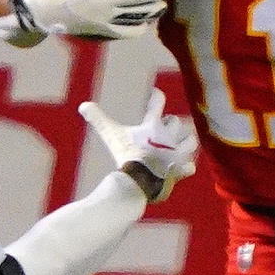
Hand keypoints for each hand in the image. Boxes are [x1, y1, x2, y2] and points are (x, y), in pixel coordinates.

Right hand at [78, 89, 198, 201]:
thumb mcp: (111, 135)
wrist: (140, 180)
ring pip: (190, 142)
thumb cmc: (126, 154)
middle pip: (176, 122)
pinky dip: (186, 168)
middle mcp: (168, 136)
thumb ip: (98, 119)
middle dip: (171, 123)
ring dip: (186, 142)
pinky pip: (189, 168)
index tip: (155, 94)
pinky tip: (185, 168)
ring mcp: (176, 153)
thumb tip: (83, 105)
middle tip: (165, 126)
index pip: (158, 102)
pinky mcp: (179, 170)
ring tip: (181, 144)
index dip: (156, 96)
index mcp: (153, 126)